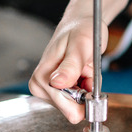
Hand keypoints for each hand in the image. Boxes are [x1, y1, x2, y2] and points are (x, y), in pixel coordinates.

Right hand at [28, 0, 131, 123]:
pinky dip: (86, 88)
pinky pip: (78, 100)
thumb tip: (57, 83)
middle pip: (70, 108)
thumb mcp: (80, 44)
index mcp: (42, 76)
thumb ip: (71, 65)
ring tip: (84, 68)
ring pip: (76, 105)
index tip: (90, 82)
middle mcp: (41, 85)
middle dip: (85, 93)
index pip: (64, 104)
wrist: (81, 23)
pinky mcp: (57, 91)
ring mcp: (49, 90)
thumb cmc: (80, 29)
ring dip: (86, 89)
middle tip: (86, 70)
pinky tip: (84, 73)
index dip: (83, 98)